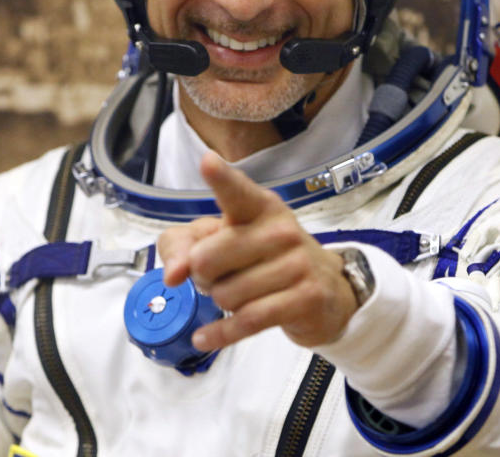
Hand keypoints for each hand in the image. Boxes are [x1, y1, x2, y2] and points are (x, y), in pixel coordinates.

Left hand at [158, 151, 358, 350]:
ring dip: (221, 302)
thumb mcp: (224, 240)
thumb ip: (183, 246)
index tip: (207, 163)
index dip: (221, 178)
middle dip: (202, 276)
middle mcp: (279, 230)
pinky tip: (204, 337)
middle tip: (216, 276)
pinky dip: (220, 333)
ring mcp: (296, 264)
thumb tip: (173, 275)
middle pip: (207, 258)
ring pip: (226, 294)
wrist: (326, 289)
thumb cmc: (264, 257)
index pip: (236, 191)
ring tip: (237, 294)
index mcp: (259, 207)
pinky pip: (247, 321)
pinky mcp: (304, 299)